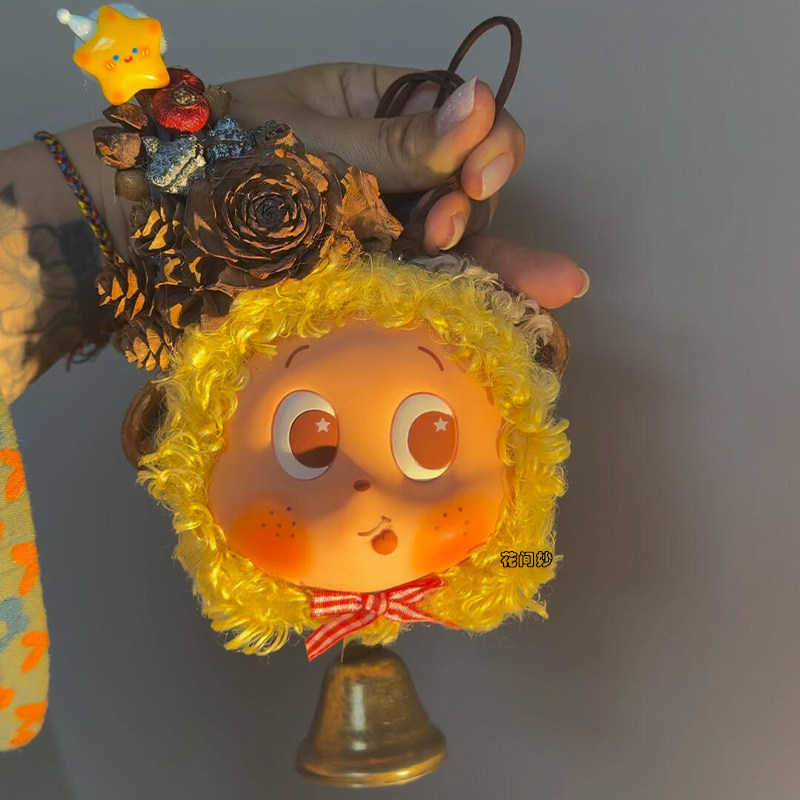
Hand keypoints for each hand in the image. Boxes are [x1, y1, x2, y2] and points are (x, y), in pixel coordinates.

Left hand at [226, 63, 588, 308]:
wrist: (155, 225)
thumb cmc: (225, 160)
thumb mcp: (314, 144)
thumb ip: (397, 144)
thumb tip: (481, 103)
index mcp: (377, 106)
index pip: (458, 116)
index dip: (485, 142)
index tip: (475, 174)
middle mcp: (390, 164)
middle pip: (465, 181)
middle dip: (473, 206)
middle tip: (445, 229)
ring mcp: (383, 222)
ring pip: (457, 237)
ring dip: (496, 258)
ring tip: (545, 285)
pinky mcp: (372, 272)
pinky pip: (428, 278)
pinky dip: (470, 292)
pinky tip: (523, 310)